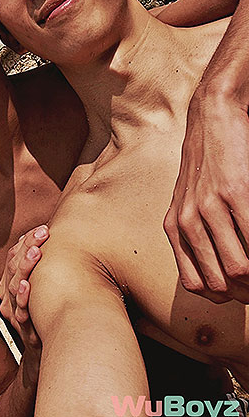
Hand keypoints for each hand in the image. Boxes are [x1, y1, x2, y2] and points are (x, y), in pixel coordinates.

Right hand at [0, 225, 48, 350]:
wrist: (51, 351)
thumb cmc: (50, 313)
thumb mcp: (47, 286)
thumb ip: (46, 265)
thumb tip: (57, 236)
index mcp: (14, 282)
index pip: (14, 255)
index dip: (27, 241)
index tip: (43, 228)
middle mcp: (11, 294)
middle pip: (13, 265)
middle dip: (28, 246)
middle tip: (43, 232)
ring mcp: (16, 310)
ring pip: (14, 284)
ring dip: (25, 266)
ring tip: (35, 251)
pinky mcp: (23, 327)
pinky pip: (19, 311)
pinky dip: (22, 297)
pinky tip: (27, 285)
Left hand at [164, 89, 248, 302]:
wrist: (212, 120)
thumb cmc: (205, 166)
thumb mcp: (187, 202)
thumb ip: (193, 236)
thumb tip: (220, 278)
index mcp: (175, 227)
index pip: (197, 285)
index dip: (225, 296)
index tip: (243, 290)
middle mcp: (188, 220)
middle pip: (221, 285)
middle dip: (248, 293)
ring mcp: (210, 206)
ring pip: (240, 270)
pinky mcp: (236, 192)